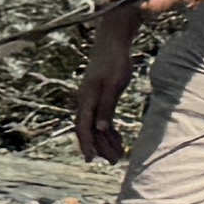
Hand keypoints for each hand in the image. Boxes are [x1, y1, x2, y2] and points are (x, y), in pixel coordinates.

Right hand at [74, 43, 132, 164]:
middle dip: (101, 147)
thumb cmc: (114, 61)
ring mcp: (93, 101)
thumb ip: (105, 107)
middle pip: (90, 131)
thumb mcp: (113, 85)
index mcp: (86, 99)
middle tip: (115, 161)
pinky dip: (110, 131)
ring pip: (97, 127)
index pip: (83, 127)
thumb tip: (99, 129)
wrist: (112, 42)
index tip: (91, 160)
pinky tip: (119, 140)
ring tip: (120, 155)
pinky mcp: (101, 98)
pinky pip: (103, 119)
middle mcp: (86, 102)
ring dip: (107, 141)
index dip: (86, 145)